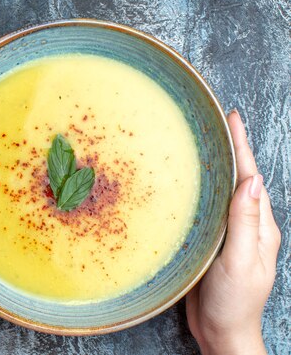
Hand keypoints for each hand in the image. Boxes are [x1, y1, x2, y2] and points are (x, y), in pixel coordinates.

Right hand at [186, 111, 280, 354]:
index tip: (233, 118)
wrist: (221, 332)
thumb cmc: (233, 302)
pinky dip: (202, 190)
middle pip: (239, 179)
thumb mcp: (240, 261)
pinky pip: (208, 209)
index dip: (242, 146)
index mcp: (259, 228)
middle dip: (231, 149)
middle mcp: (247, 227)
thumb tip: (252, 181)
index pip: (250, 177)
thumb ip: (244, 222)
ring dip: (216, 167)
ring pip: (222, 192)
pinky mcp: (212, 244)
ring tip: (204, 145)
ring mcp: (229, 235)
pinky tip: (190, 185)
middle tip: (217, 123)